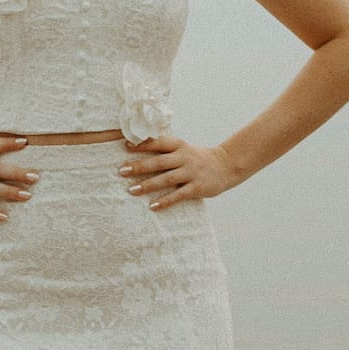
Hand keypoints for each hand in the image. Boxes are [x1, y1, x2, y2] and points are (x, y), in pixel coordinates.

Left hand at [118, 136, 237, 208]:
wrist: (226, 165)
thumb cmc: (197, 158)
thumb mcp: (183, 149)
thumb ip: (165, 149)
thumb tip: (138, 147)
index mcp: (179, 146)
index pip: (159, 143)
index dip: (143, 144)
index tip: (125, 146)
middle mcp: (184, 158)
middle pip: (159, 162)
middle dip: (139, 166)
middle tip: (122, 171)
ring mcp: (191, 173)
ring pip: (166, 179)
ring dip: (148, 185)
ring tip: (131, 190)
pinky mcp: (197, 188)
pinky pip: (178, 195)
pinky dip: (165, 201)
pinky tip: (152, 207)